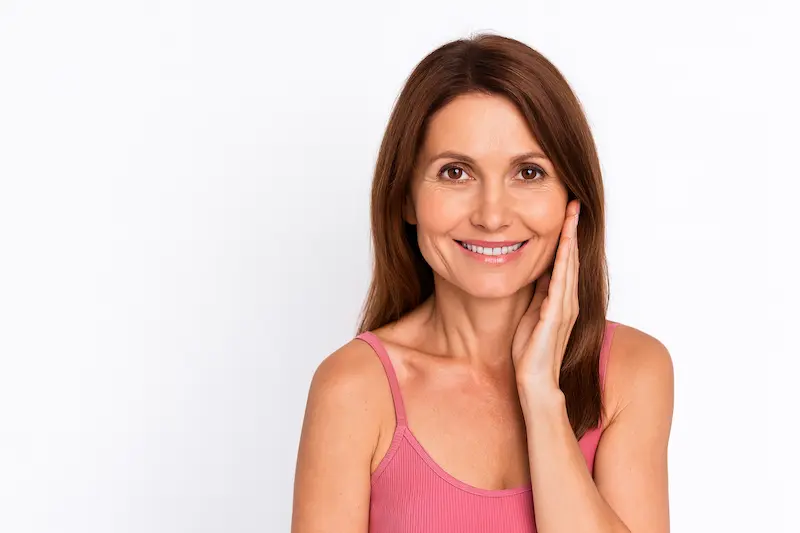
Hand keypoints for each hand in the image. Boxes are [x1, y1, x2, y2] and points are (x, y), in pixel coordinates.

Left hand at [511, 199, 580, 390]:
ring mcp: (564, 309)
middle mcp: (567, 301)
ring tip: (572, 215)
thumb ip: (538, 294)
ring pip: (569, 266)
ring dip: (570, 240)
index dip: (566, 237)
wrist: (534, 382)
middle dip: (572, 230)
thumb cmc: (530, 352)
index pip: (565, 261)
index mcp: (560, 300)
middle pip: (571, 258)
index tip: (567, 213)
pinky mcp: (555, 317)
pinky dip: (563, 264)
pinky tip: (564, 248)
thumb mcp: (531, 314)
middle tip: (574, 203)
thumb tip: (538, 271)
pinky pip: (560, 285)